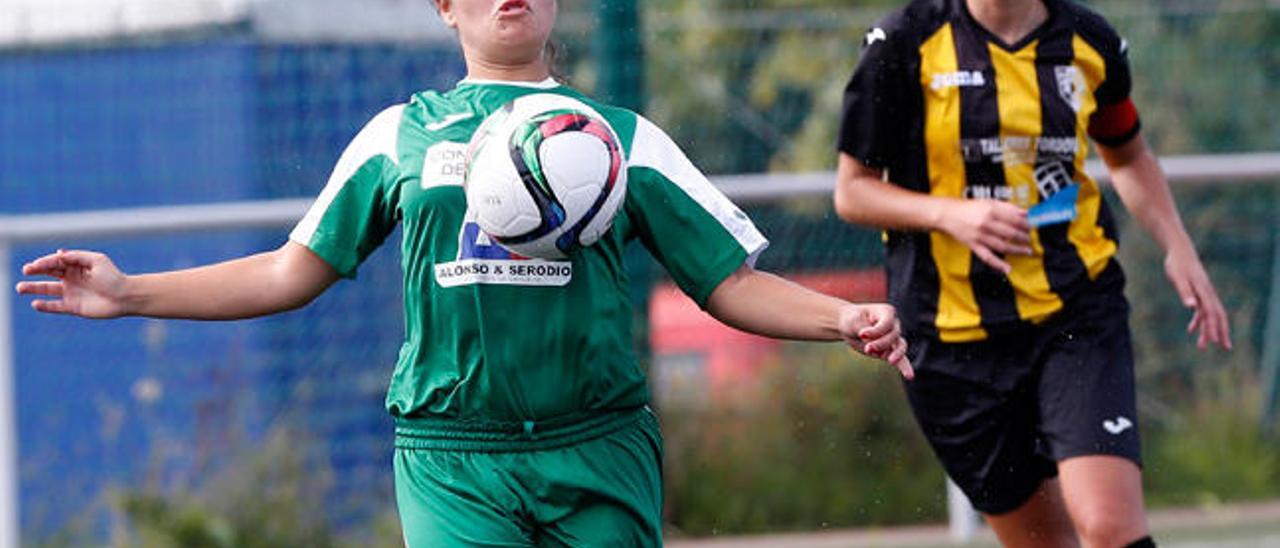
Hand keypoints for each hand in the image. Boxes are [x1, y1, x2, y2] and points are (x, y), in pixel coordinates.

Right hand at [15, 249, 129, 317]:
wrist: (125, 297)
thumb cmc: (113, 277)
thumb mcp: (97, 261)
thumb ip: (77, 257)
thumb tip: (59, 253)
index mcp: (77, 265)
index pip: (56, 262)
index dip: (44, 262)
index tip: (35, 265)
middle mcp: (72, 278)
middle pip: (49, 273)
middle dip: (36, 271)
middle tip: (26, 271)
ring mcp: (72, 292)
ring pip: (48, 290)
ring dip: (33, 288)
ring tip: (20, 287)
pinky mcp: (74, 307)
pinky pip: (55, 306)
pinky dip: (45, 305)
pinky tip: (35, 304)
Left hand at [838, 303, 912, 378]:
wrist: (849, 327)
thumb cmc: (852, 320)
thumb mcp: (854, 321)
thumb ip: (865, 329)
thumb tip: (870, 340)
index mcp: (887, 312)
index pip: (888, 323)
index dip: (876, 331)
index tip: (861, 334)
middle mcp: (894, 324)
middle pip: (893, 336)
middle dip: (881, 343)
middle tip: (867, 348)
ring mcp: (893, 339)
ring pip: (900, 347)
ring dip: (895, 354)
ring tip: (889, 360)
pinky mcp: (889, 351)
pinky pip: (901, 359)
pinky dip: (905, 367)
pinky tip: (910, 376)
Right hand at [941, 199, 1033, 273]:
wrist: (948, 214)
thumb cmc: (968, 208)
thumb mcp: (989, 202)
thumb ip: (1007, 207)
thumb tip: (1025, 212)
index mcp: (991, 211)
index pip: (1014, 219)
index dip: (1026, 225)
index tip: (1031, 227)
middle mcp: (986, 223)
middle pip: (1010, 233)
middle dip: (1023, 237)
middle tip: (1029, 239)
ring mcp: (980, 236)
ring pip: (1002, 246)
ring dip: (1017, 250)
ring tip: (1026, 251)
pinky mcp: (973, 245)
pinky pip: (987, 257)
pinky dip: (998, 264)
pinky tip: (1007, 269)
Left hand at [1164, 246, 1230, 350]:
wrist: (1180, 252)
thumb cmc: (1178, 264)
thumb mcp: (1178, 278)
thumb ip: (1185, 292)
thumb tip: (1192, 306)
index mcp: (1204, 291)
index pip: (1212, 313)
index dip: (1214, 328)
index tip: (1215, 342)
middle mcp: (1207, 294)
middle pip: (1217, 316)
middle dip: (1221, 332)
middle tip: (1225, 348)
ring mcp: (1204, 294)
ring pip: (1210, 315)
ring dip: (1208, 330)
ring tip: (1203, 346)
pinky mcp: (1198, 293)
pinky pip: (1201, 310)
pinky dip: (1197, 321)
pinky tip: (1190, 330)